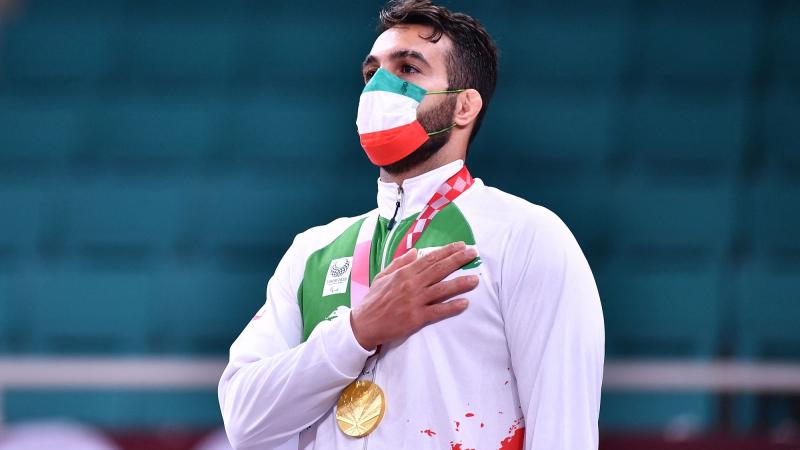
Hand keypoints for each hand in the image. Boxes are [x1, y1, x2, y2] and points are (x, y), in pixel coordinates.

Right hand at [350, 241, 478, 350]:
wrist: (364, 324)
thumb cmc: (373, 300)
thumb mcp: (382, 276)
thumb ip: (399, 263)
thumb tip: (415, 252)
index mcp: (404, 273)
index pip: (430, 258)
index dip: (447, 251)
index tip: (460, 246)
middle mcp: (411, 285)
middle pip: (439, 269)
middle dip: (458, 260)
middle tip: (473, 253)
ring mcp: (414, 301)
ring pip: (442, 289)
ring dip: (460, 283)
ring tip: (475, 279)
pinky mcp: (416, 318)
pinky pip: (438, 311)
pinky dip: (452, 307)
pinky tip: (464, 303)